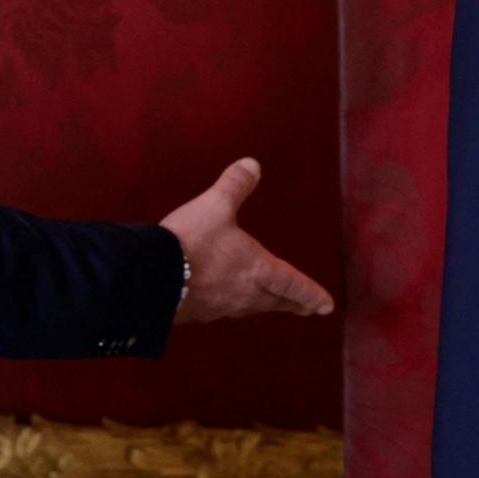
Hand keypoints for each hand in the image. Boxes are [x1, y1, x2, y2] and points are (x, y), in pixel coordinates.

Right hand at [159, 157, 334, 324]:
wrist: (151, 278)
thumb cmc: (192, 241)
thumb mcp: (215, 205)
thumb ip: (235, 185)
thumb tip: (252, 164)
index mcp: (257, 269)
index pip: (293, 284)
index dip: (311, 293)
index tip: (327, 306)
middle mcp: (244, 293)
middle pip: (275, 301)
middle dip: (292, 303)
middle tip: (306, 308)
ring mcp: (221, 306)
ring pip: (251, 307)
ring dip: (265, 305)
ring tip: (270, 303)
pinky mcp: (198, 313)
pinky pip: (224, 309)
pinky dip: (233, 304)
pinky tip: (224, 301)